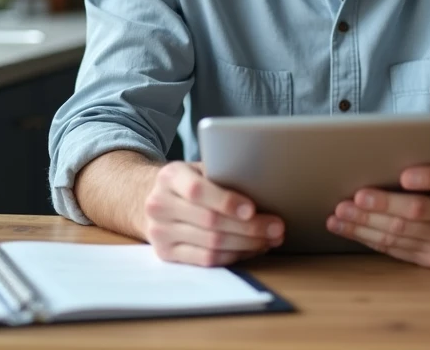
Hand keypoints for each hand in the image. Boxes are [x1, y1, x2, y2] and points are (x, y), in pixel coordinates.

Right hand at [142, 161, 284, 266]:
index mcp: (170, 176)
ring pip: (211, 244)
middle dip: (249, 227)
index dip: (226, 201)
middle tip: (277, 227)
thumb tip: (264, 187)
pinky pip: (206, 260)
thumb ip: (222, 175)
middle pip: (210, 221)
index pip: (197, 191)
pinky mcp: (166, 254)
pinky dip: (233, 256)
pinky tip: (251, 249)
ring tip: (270, 239)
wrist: (153, 198)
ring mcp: (160, 232)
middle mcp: (159, 205)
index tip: (252, 209)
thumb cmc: (189, 182)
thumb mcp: (200, 169)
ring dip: (246, 244)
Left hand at [327, 136, 429, 267]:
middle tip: (355, 197)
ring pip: (400, 233)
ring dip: (366, 223)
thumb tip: (429, 134)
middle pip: (417, 210)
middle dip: (382, 204)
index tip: (403, 175)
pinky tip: (347, 228)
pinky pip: (395, 249)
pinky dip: (367, 237)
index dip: (426, 177)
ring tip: (340, 213)